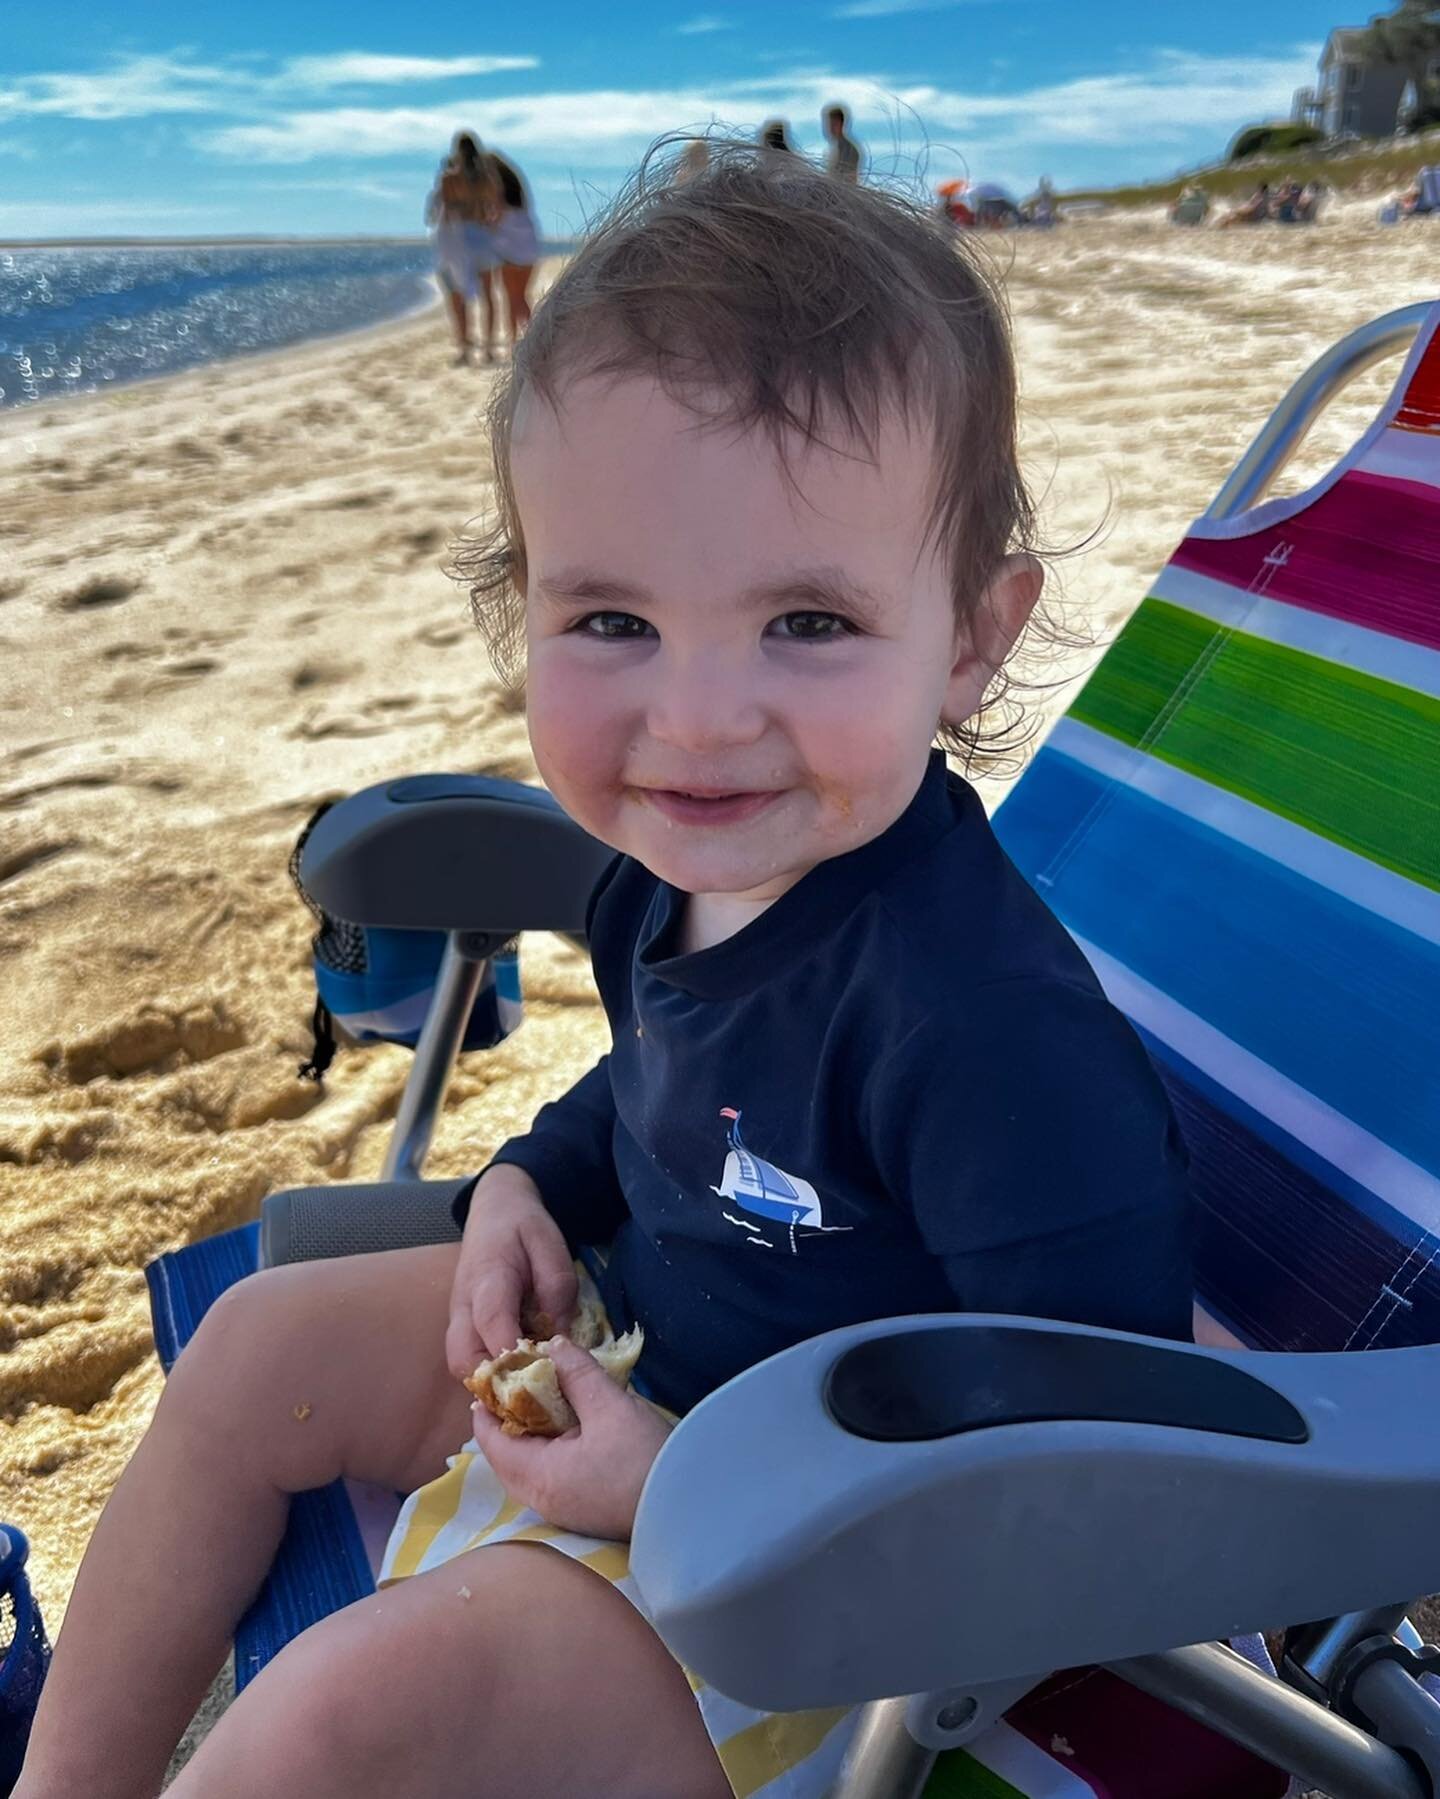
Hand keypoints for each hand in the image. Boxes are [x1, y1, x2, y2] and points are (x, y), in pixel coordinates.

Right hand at [445, 1166, 576, 1380]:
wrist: (494, 1209)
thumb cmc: (524, 1227)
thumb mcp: (551, 1246)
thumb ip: (557, 1289)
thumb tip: (559, 1339)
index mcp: (488, 1277)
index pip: (492, 1321)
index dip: (512, 1353)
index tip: (538, 1375)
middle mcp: (464, 1304)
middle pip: (464, 1358)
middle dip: (495, 1382)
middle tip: (534, 1391)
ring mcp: (458, 1317)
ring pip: (461, 1364)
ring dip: (490, 1382)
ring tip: (528, 1389)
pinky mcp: (462, 1326)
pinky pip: (468, 1359)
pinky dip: (489, 1374)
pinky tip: (518, 1377)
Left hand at [470, 1337, 672, 1540]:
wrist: (684, 1510)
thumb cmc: (644, 1460)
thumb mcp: (611, 1408)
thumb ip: (578, 1374)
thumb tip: (553, 1346)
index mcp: (538, 1475)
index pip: (491, 1438)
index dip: (488, 1403)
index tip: (497, 1372)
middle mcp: (539, 1498)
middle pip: (503, 1454)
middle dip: (506, 1417)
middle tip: (518, 1380)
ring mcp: (558, 1508)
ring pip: (524, 1466)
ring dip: (526, 1433)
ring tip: (541, 1398)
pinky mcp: (577, 1510)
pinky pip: (544, 1475)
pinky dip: (543, 1449)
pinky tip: (564, 1428)